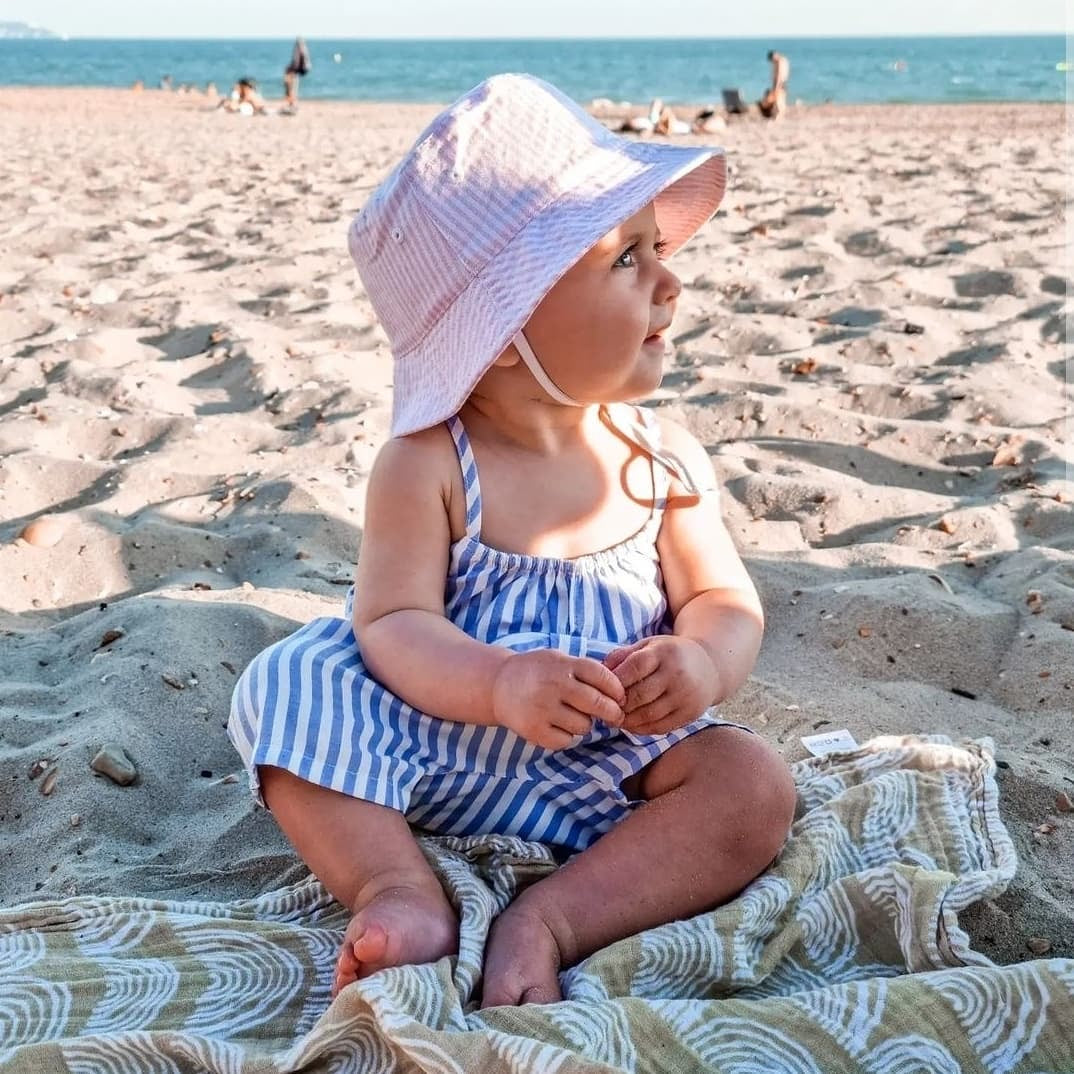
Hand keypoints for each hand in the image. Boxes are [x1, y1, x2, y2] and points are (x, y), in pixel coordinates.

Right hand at [491, 649, 625, 748]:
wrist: (498, 685)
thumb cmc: (537, 672)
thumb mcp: (559, 660)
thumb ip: (585, 671)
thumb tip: (619, 690)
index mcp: (564, 665)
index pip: (603, 677)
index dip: (617, 690)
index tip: (620, 698)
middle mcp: (554, 685)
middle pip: (598, 704)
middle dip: (612, 713)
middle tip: (615, 717)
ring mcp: (543, 709)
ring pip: (584, 726)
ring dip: (585, 724)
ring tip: (573, 716)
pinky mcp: (534, 730)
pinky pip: (566, 740)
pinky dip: (566, 736)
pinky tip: (557, 725)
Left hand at [604, 636, 718, 734]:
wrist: (709, 666)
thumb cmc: (670, 655)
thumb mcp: (649, 645)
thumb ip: (623, 655)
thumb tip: (600, 671)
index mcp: (664, 653)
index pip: (634, 667)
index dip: (615, 681)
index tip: (602, 689)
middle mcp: (676, 675)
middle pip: (640, 695)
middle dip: (618, 704)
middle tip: (603, 708)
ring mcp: (685, 696)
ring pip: (648, 715)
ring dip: (627, 720)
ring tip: (613, 719)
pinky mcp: (689, 714)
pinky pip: (660, 727)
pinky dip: (641, 729)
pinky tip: (630, 725)